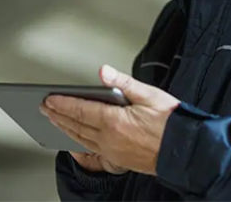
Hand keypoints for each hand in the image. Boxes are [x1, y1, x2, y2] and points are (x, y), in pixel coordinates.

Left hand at [40, 65, 179, 175]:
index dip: (63, 103)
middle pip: (76, 125)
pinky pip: (91, 152)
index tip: (48, 98)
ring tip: (54, 120)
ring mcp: (113, 152)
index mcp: (115, 121)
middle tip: (44, 107)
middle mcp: (109, 139)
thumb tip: (103, 71)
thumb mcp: (150, 95)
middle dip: (58, 115)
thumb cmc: (172, 121)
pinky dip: (78, 145)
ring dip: (65, 128)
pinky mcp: (119, 160)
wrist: (186, 150)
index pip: (81, 109)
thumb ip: (123, 83)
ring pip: (81, 139)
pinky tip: (73, 143)